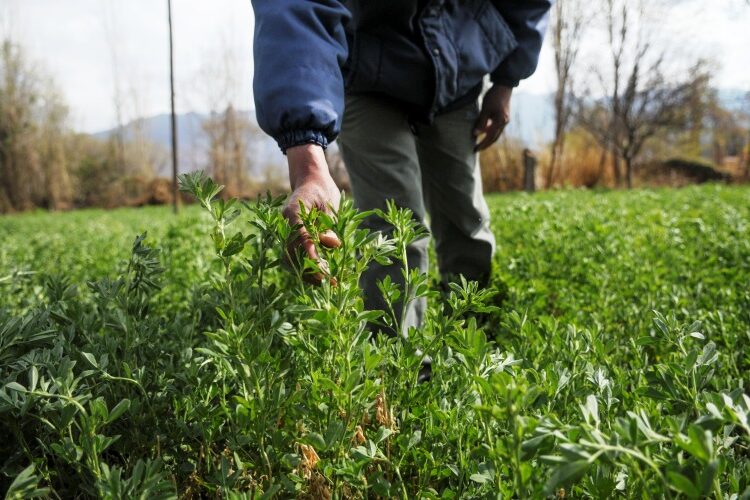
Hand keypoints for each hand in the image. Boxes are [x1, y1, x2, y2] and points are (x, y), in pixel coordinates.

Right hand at [283, 144, 341, 283]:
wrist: (310, 182)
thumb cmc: (323, 191)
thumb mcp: (331, 204)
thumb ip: (331, 224)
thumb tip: (333, 244)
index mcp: (294, 211)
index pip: (300, 238)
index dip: (311, 255)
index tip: (322, 268)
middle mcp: (285, 224)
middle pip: (291, 253)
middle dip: (309, 270)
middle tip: (328, 281)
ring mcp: (286, 232)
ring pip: (291, 259)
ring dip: (307, 273)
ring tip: (326, 283)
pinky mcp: (290, 239)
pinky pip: (294, 258)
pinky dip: (306, 269)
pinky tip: (320, 277)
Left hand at [473, 84, 511, 151]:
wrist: (504, 86)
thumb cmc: (494, 96)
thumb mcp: (485, 109)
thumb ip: (481, 122)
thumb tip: (475, 134)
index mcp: (500, 122)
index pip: (490, 137)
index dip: (482, 144)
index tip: (475, 149)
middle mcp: (504, 123)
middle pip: (494, 138)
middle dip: (485, 144)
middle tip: (476, 149)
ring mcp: (505, 120)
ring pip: (495, 133)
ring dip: (487, 138)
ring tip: (479, 142)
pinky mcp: (503, 117)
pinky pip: (496, 127)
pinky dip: (489, 131)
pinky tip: (483, 131)